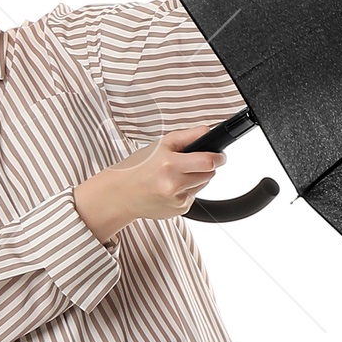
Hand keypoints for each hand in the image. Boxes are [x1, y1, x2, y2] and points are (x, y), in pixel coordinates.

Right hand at [71, 125, 224, 242]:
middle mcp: (173, 185)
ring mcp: (177, 200)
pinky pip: (194, 196)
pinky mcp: (179, 210)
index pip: (207, 162)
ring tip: (177, 174)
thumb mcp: (160, 144)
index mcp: (169, 165)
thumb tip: (209, 131)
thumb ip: (188, 136)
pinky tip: (171, 187)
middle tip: (194, 162)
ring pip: (203, 184)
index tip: (220, 155)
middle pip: (209, 173)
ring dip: (197, 177)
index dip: (218, 157)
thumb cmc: (138, 167)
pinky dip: (187, 190)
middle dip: (206, 166)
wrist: (121, 194)